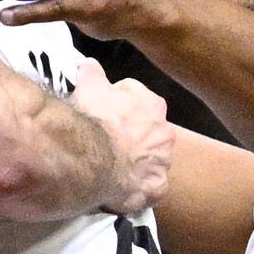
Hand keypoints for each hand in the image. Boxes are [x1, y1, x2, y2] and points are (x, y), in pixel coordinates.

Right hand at [68, 67, 174, 216]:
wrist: (94, 159)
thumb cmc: (92, 119)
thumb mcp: (88, 86)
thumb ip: (92, 72)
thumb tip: (88, 63)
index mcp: (152, 103)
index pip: (136, 100)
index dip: (116, 107)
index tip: (100, 115)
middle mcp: (165, 131)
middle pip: (148, 131)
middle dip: (131, 135)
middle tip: (105, 142)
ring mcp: (163, 162)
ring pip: (151, 160)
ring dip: (137, 163)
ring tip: (112, 169)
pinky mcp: (158, 188)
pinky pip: (152, 188)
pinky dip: (140, 189)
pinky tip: (124, 191)